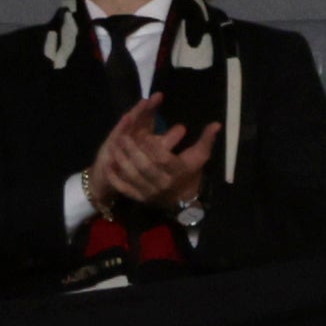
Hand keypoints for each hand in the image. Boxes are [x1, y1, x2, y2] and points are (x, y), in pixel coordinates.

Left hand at [90, 95, 215, 212]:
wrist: (184, 202)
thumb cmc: (191, 174)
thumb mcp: (200, 157)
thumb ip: (206, 140)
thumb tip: (216, 123)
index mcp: (178, 172)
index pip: (164, 159)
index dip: (152, 146)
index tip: (144, 133)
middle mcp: (163, 183)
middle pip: (145, 167)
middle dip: (133, 151)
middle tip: (123, 136)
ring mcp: (149, 192)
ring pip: (133, 176)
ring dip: (122, 161)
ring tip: (114, 146)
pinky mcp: (140, 198)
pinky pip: (125, 189)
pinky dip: (116, 178)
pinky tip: (109, 165)